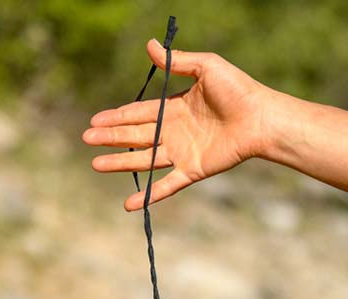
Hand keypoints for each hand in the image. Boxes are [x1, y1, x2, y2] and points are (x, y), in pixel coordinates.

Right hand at [82, 38, 272, 211]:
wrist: (261, 117)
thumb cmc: (238, 90)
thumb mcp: (206, 67)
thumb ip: (177, 61)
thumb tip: (150, 45)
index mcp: (175, 108)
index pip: (139, 114)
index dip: (117, 116)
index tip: (95, 120)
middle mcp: (175, 132)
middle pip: (136, 136)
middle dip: (111, 137)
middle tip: (87, 138)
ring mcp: (182, 153)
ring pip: (144, 160)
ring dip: (120, 163)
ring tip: (96, 164)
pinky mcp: (193, 170)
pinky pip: (166, 185)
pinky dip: (149, 195)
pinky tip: (129, 205)